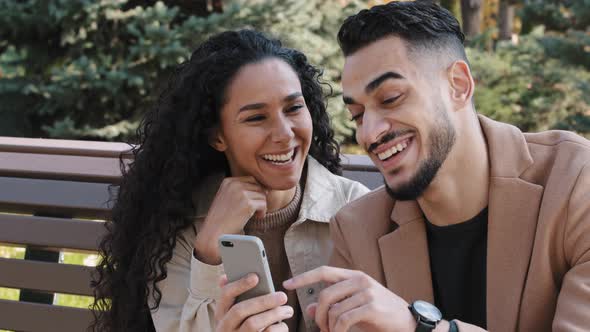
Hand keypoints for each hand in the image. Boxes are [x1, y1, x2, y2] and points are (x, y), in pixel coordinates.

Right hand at [194, 176, 267, 263]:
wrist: (213, 233)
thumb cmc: (221, 219)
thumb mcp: (226, 198)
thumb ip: (240, 191)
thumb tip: (264, 189)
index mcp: (228, 182)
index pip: (251, 179)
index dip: (255, 191)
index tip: (252, 202)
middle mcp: (234, 185)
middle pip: (258, 187)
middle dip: (258, 199)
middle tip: (254, 210)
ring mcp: (241, 194)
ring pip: (262, 195)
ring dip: (261, 206)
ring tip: (254, 215)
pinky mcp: (247, 204)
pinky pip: (263, 204)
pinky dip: (262, 212)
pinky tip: (256, 218)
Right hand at [215, 274, 292, 331]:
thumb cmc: (242, 328)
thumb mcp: (233, 316)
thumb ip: (233, 298)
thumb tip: (225, 276)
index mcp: (221, 314)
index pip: (225, 295)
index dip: (240, 284)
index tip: (255, 277)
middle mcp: (224, 327)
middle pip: (240, 310)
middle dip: (263, 301)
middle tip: (283, 296)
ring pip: (253, 324)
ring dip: (274, 315)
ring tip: (288, 310)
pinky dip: (277, 329)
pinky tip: (283, 325)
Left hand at [283, 266, 414, 331]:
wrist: (410, 322)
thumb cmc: (381, 314)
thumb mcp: (355, 307)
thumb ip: (333, 305)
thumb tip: (308, 308)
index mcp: (354, 276)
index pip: (323, 271)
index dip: (303, 277)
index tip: (286, 284)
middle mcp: (359, 280)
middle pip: (324, 295)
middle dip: (317, 315)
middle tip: (321, 329)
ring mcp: (366, 292)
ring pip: (333, 310)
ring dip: (328, 327)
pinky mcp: (372, 307)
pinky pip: (343, 320)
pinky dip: (338, 331)